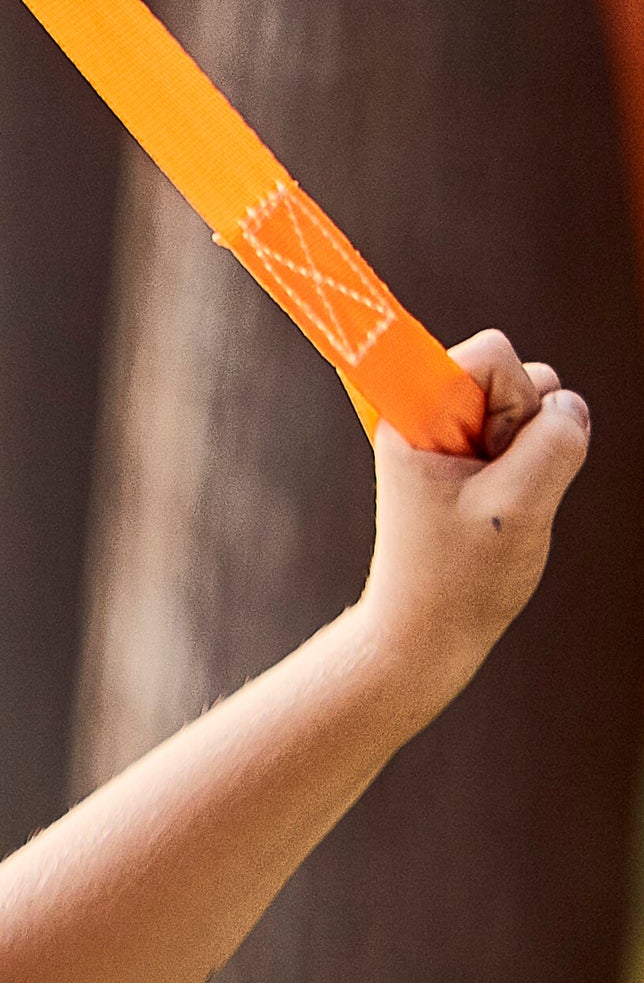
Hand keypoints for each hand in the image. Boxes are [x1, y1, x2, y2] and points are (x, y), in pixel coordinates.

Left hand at [354, 329, 591, 697]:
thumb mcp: (519, 506)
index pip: (487, 352)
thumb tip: (568, 405)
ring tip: (499, 502)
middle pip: (519, 371)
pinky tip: (508, 505)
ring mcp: (456, 433)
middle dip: (528, 424)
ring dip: (535, 448)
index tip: (482, 418)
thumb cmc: (459, 577)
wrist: (427, 631)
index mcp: (414, 419)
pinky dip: (536, 464)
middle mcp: (430, 415)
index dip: (511, 386)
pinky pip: (534, 432)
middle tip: (496, 487)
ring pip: (535, 401)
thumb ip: (555, 440)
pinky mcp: (478, 454)